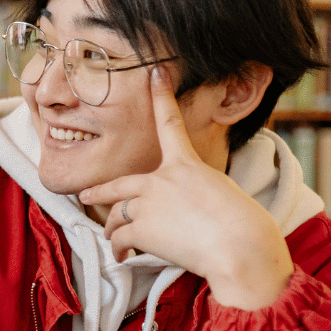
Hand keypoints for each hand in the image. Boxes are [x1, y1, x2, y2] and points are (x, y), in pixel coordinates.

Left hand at [78, 67, 292, 309]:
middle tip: (86, 196)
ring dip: (113, 229)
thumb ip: (196, 191)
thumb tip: (185, 205)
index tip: (155, 74)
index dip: (162, 96)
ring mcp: (147, 203)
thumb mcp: (223, 194)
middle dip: (99, 193)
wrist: (239, 247)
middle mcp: (161, 179)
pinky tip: (125, 257)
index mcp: (187, 165)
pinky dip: (119, 249)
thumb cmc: (244, 226)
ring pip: (115, 215)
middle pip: (118, 185)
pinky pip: (119, 238)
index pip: (170, 124)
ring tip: (115, 241)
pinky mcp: (140, 228)